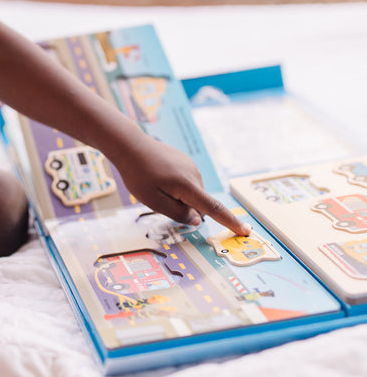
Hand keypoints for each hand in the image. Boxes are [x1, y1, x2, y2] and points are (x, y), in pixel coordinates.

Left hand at [112, 131, 249, 235]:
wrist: (130, 145)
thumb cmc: (138, 174)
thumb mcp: (153, 201)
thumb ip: (177, 213)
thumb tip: (198, 220)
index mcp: (188, 186)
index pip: (214, 208)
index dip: (229, 222)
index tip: (245, 230)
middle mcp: (194, 175)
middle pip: (198, 203)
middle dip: (185, 209)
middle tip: (158, 198)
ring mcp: (191, 166)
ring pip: (191, 193)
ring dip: (179, 197)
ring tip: (155, 185)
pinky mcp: (185, 161)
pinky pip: (186, 182)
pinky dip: (176, 187)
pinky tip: (158, 176)